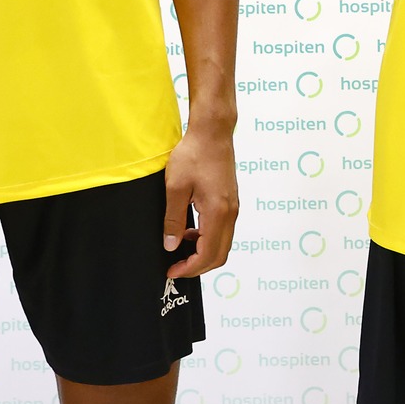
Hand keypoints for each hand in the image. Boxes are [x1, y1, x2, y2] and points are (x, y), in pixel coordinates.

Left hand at [162, 121, 237, 278]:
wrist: (212, 133)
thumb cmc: (193, 154)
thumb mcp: (175, 188)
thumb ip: (173, 220)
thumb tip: (171, 245)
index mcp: (217, 212)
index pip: (208, 254)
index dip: (190, 268)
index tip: (172, 271)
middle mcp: (230, 213)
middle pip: (220, 255)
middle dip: (198, 266)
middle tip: (175, 266)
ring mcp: (233, 207)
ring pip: (223, 244)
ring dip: (203, 252)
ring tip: (180, 247)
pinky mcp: (231, 202)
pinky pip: (223, 230)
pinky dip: (208, 239)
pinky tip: (191, 231)